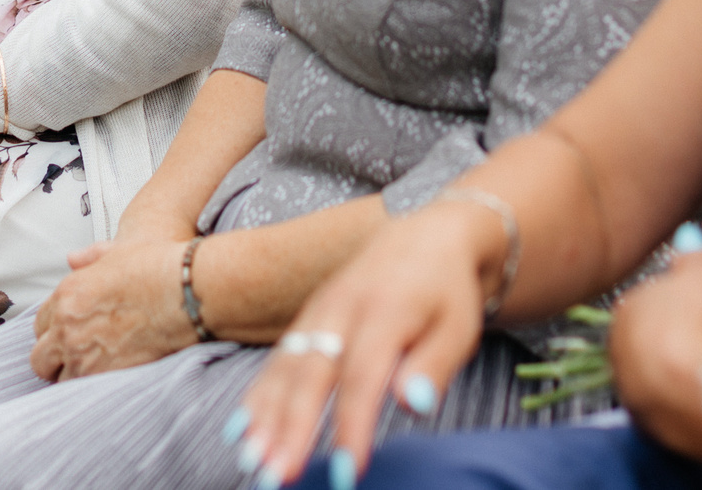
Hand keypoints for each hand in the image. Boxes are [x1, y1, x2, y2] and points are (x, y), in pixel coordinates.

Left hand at [29, 236, 198, 380]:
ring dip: (72, 375)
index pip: (41, 325)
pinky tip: (106, 378)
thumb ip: (90, 258)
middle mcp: (67, 326)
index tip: (69, 335)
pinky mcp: (102, 375)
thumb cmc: (157, 268)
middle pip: (40, 358)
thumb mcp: (117, 251)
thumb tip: (73, 258)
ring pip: (59, 379)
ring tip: (95, 370)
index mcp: (67, 294)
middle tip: (75, 357)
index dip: (55, 331)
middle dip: (54, 359)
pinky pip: (81, 392)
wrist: (185, 292)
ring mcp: (81, 353)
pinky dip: (90, 389)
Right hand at [232, 203, 497, 486]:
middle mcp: (343, 307)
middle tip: (278, 475)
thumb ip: (434, 365)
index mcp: (386, 310)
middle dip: (292, 426)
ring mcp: (319, 309)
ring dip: (266, 415)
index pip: (363, 374)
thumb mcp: (458, 327)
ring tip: (254, 459)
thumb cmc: (446, 293)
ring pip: (287, 366)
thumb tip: (413, 404)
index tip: (345, 472)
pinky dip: (259, 395)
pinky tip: (243, 429)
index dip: (351, 425)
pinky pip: (278, 358)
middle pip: (311, 372)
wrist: (426, 235)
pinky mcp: (308, 316)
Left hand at [609, 251, 701, 456]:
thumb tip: (689, 241)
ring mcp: (633, 393)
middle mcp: (619, 353)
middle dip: (674, 335)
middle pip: (649, 338)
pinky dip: (687, 398)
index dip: (678, 299)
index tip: (701, 302)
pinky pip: (672, 406)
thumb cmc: (699, 324)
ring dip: (679, 370)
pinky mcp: (653, 429)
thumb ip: (693, 257)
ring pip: (657, 375)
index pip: (647, 299)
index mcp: (624, 310)